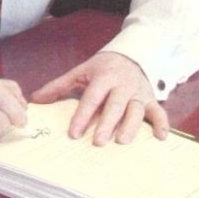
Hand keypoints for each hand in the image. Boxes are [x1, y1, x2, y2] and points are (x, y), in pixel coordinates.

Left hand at [31, 52, 168, 145]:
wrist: (130, 55)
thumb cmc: (102, 68)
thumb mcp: (81, 72)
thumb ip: (59, 86)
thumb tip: (36, 99)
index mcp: (104, 77)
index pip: (92, 97)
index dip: (83, 115)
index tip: (74, 133)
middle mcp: (123, 85)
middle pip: (115, 105)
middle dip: (107, 123)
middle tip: (98, 142)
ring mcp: (138, 93)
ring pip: (136, 110)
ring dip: (131, 125)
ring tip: (122, 142)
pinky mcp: (151, 99)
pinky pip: (159, 111)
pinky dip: (162, 123)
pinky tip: (161, 137)